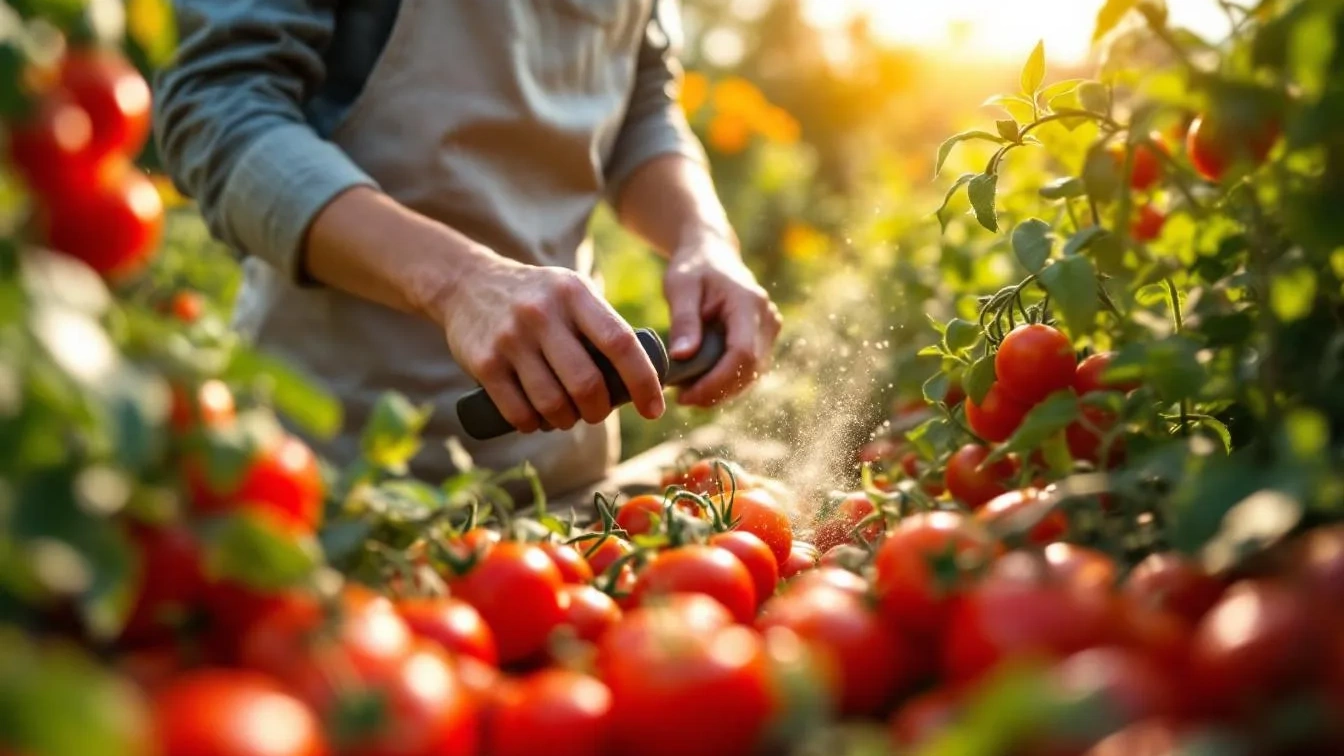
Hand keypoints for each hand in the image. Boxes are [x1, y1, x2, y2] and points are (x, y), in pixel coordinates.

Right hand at [432, 255, 665, 432]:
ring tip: (566, 416)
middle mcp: (543, 313)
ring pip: (553, 403)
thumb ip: (604, 327)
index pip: (621, 343)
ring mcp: (511, 338)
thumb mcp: (572, 294)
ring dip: (566, 421)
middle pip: (587, 383)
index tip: (654, 409)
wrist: (467, 283)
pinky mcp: (485, 362)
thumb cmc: (538, 299)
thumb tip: (645, 379)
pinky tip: (537, 419)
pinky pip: (519, 411)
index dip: (643, 381)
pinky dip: (534, 424)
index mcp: (575, 294)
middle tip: (595, 413)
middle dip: (598, 410)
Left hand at [664, 239, 781, 406]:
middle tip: (683, 400)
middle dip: (717, 392)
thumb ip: (683, 321)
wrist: (713, 254)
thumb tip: (682, 357)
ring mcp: (770, 329)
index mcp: (748, 303)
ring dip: (722, 391)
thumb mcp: (680, 287)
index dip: (717, 382)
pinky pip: (750, 370)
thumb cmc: (694, 268)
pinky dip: (727, 382)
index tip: (686, 396)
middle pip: (750, 369)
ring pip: (752, 375)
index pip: (742, 353)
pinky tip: (701, 385)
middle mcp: (767, 318)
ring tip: (688, 394)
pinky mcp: (764, 339)